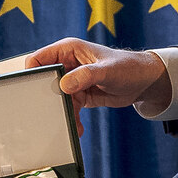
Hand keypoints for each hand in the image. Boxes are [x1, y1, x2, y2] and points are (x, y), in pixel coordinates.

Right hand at [28, 37, 171, 112]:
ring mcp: (72, 80)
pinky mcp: (79, 94)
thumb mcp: (107, 70)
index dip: (33, 73)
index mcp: (68, 49)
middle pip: (45, 80)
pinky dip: (71, 118)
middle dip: (47, 97)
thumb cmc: (128, 67)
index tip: (33, 90)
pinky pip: (68, 107)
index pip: (39, 59)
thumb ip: (86, 76)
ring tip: (71, 123)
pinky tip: (78, 127)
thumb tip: (64, 84)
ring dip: (62, 111)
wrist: (144, 82)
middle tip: (51, 111)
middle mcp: (67, 64)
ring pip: (56, 97)